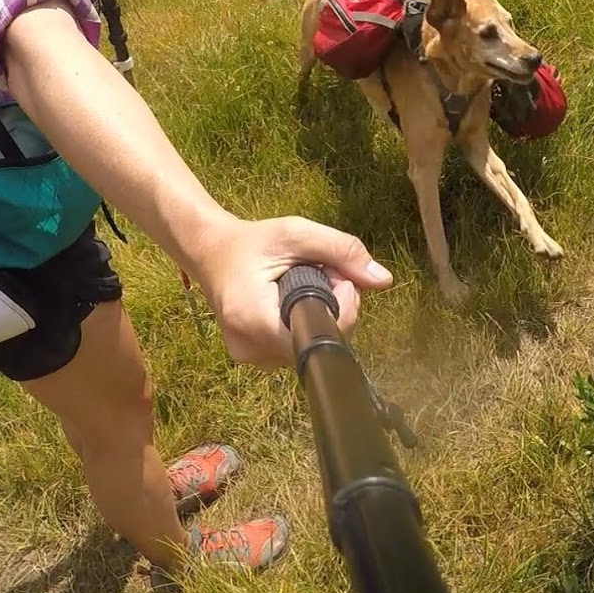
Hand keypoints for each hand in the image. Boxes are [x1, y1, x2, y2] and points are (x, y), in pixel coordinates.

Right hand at [195, 216, 393, 367]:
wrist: (209, 253)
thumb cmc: (251, 241)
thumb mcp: (295, 233)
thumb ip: (341, 250)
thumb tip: (384, 280)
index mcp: (254, 319)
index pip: (318, 336)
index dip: (341, 309)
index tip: (336, 276)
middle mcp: (250, 349)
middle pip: (317, 343)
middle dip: (333, 308)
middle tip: (321, 274)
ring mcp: (250, 359)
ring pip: (308, 348)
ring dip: (319, 318)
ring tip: (303, 285)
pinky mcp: (253, 359)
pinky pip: (294, 349)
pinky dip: (302, 327)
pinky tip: (292, 303)